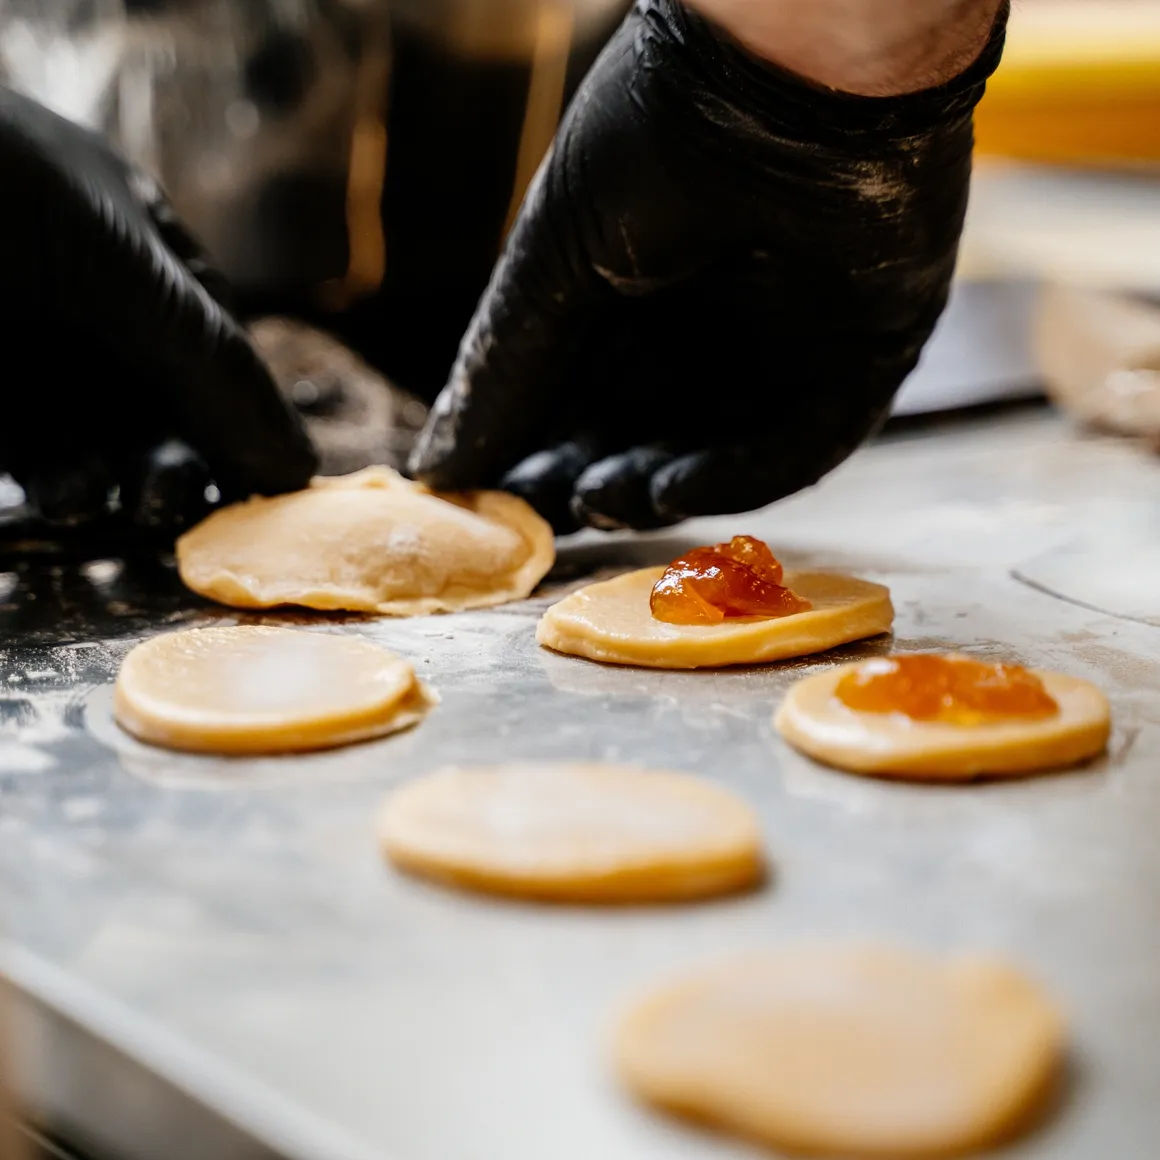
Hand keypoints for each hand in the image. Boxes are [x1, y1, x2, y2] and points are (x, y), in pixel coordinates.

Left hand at [0, 88, 315, 530]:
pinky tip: (59, 497)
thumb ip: (210, 363)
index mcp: (131, 244)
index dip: (243, 412)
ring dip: (113, 481)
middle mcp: (83, 301)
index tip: (263, 482)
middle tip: (171, 503)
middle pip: (161, 404)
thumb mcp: (114, 264)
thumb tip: (297, 465)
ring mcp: (23, 352)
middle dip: (174, 457)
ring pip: (99, 439)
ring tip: (101, 501)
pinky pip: (33, 458)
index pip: (215, 345)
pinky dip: (55, 485)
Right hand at [410, 0, 1005, 531]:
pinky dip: (736, 474)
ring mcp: (790, 349)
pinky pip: (801, 443)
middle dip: (593, 479)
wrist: (794, 70)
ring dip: (655, 487)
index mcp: (642, 294)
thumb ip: (504, 369)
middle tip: (545, 514)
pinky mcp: (862, 359)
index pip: (584, 399)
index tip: (491, 499)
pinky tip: (672, 486)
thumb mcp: (558, 260)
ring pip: (716, 452)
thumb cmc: (658, 138)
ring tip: (602, 499)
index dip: (539, 452)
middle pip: (647, 436)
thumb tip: (435, 470)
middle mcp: (715, 328)